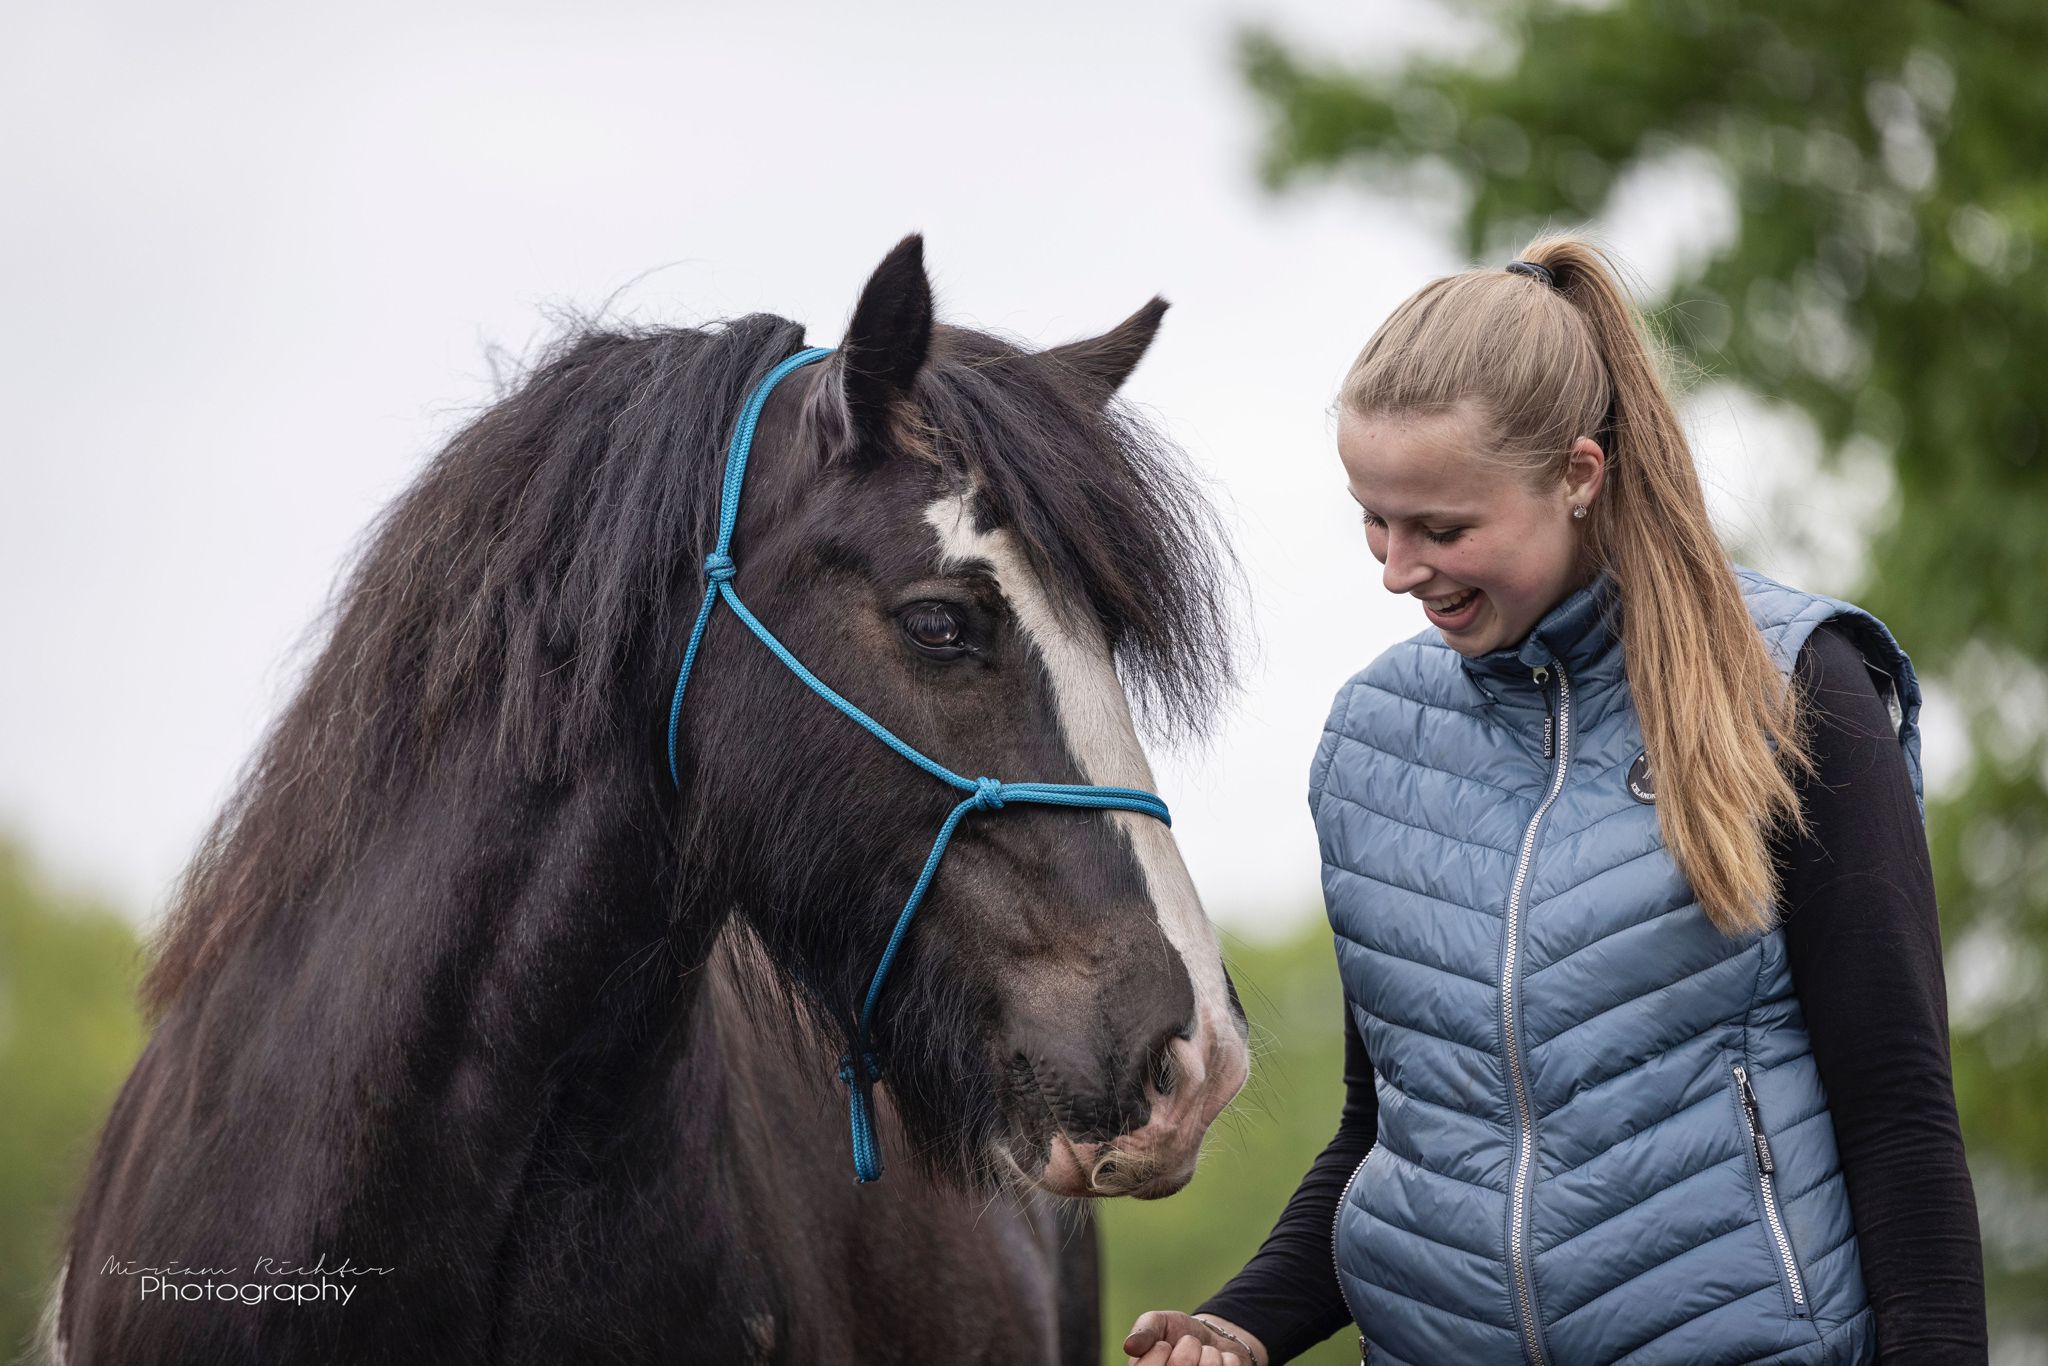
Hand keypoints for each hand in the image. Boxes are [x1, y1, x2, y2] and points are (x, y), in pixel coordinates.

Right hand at [1123, 1310, 1266, 1365]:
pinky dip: (1228, 1359)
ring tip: (1205, 1357)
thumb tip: (1129, 1346)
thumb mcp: (1158, 1324)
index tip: (1164, 1345)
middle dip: (1188, 1347)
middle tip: (1189, 1348)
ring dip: (1209, 1354)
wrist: (1213, 1341)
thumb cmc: (1179, 1333)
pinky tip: (1221, 1364)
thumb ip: (1144, 1332)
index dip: (1160, 1349)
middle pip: (1181, 1365)